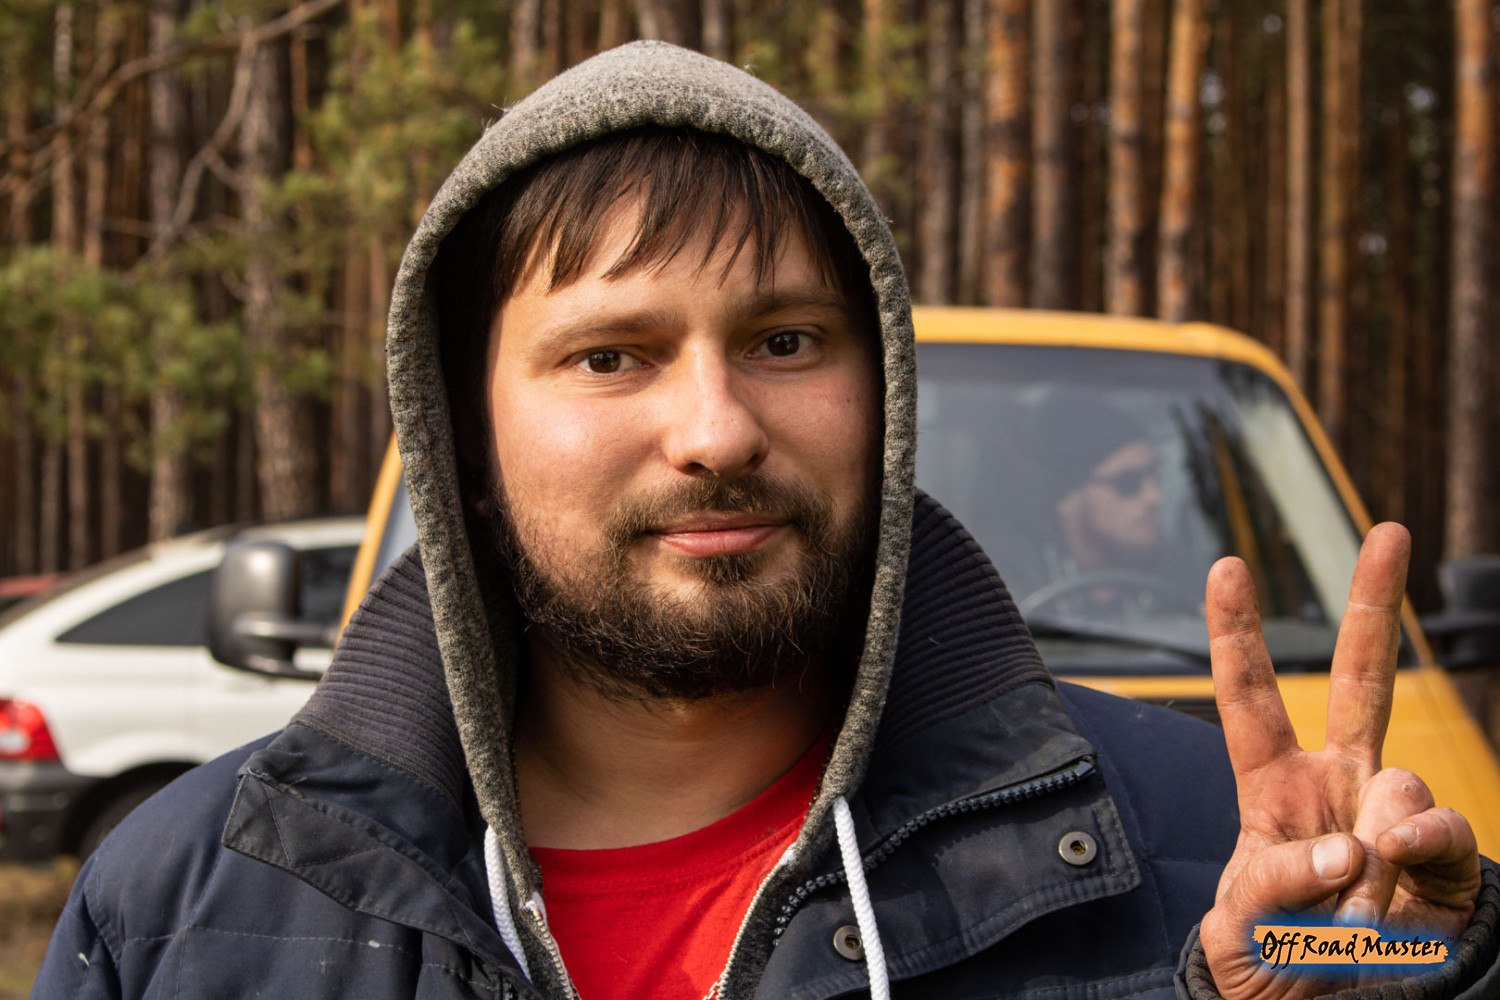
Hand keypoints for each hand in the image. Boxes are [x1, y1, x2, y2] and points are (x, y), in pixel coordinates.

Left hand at [1199, 523, 1482, 999]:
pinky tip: (1400, 871)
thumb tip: (1349, 847)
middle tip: (1389, 530)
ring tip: (1348, 907)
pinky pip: (1440, 833)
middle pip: (1363, 679)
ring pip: (1399, 780)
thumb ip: (1274, 888)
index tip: (1227, 565)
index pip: (1250, 699)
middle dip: (1375, 603)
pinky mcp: (1444, 859)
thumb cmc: (1270, 965)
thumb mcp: (1239, 932)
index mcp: (1272, 788)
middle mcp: (1340, 784)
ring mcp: (1397, 815)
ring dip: (1370, 841)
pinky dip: (1422, 849)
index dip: (1238, 633)